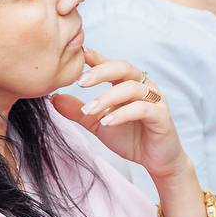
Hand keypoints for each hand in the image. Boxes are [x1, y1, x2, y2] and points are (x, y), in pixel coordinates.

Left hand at [50, 48, 188, 179]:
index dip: (95, 58)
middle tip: (80, 81)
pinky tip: (107, 121)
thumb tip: (53, 98)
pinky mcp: (162, 116)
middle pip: (123, 68)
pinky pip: (142, 109)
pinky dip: (122, 113)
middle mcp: (143, 86)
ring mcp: (154, 99)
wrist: (156, 161)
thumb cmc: (130, 137)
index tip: (77, 56)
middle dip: (101, 71)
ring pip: (132, 88)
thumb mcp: (98, 123)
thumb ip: (79, 111)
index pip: (110, 64)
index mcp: (127, 83)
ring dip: (108, 97)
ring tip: (90, 110)